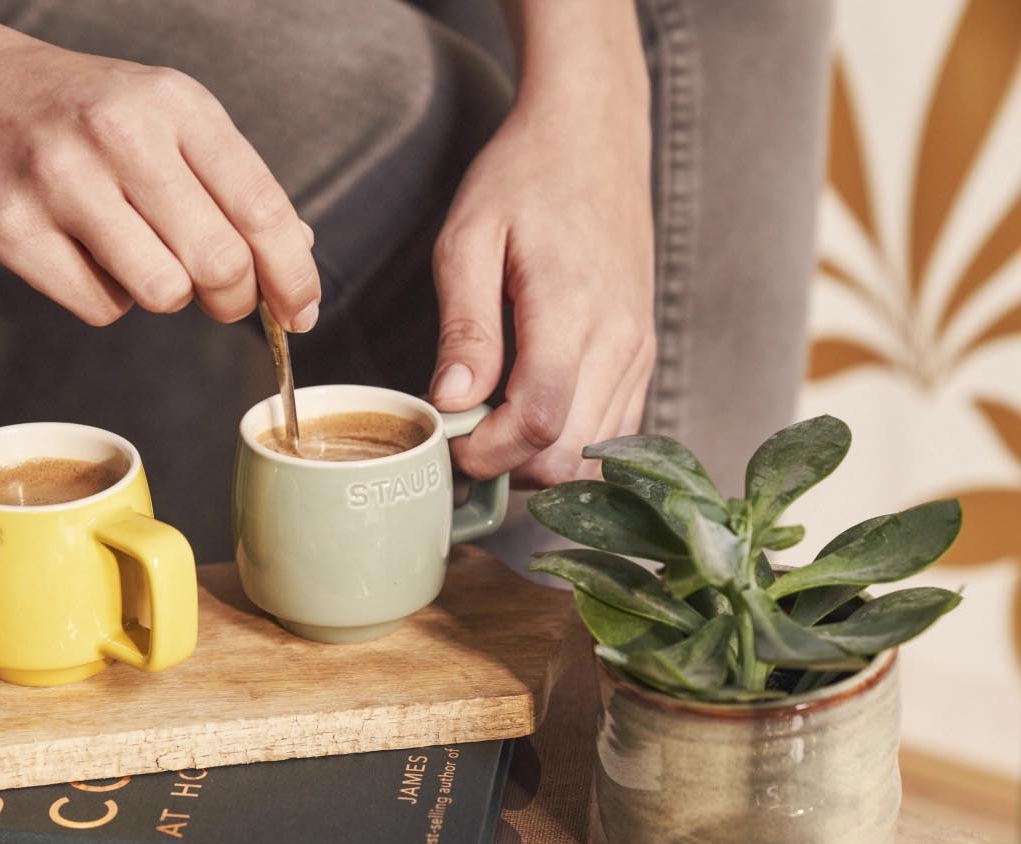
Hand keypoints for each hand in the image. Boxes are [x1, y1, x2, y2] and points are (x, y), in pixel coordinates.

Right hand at [0, 13, 319, 328]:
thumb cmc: (63, 108)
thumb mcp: (156, 115)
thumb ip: (226, 181)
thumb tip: (296, 252)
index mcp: (173, 102)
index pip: (261, 206)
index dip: (293, 274)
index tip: (301, 311)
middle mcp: (121, 134)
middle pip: (219, 262)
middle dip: (231, 298)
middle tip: (218, 297)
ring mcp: (61, 181)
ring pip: (162, 293)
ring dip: (161, 295)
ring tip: (133, 256)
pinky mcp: (12, 229)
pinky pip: (98, 307)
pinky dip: (103, 298)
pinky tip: (79, 254)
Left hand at [427, 10, 653, 485]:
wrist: (594, 134)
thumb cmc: (522, 179)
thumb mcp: (469, 240)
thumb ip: (465, 327)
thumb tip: (451, 402)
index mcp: (571, 306)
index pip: (541, 419)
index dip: (488, 451)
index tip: (445, 440)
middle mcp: (618, 337)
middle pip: (568, 452)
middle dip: (506, 464)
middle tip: (459, 433)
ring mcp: (638, 349)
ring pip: (594, 451)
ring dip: (537, 458)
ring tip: (490, 421)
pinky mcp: (644, 353)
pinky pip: (614, 429)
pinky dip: (569, 441)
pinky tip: (528, 411)